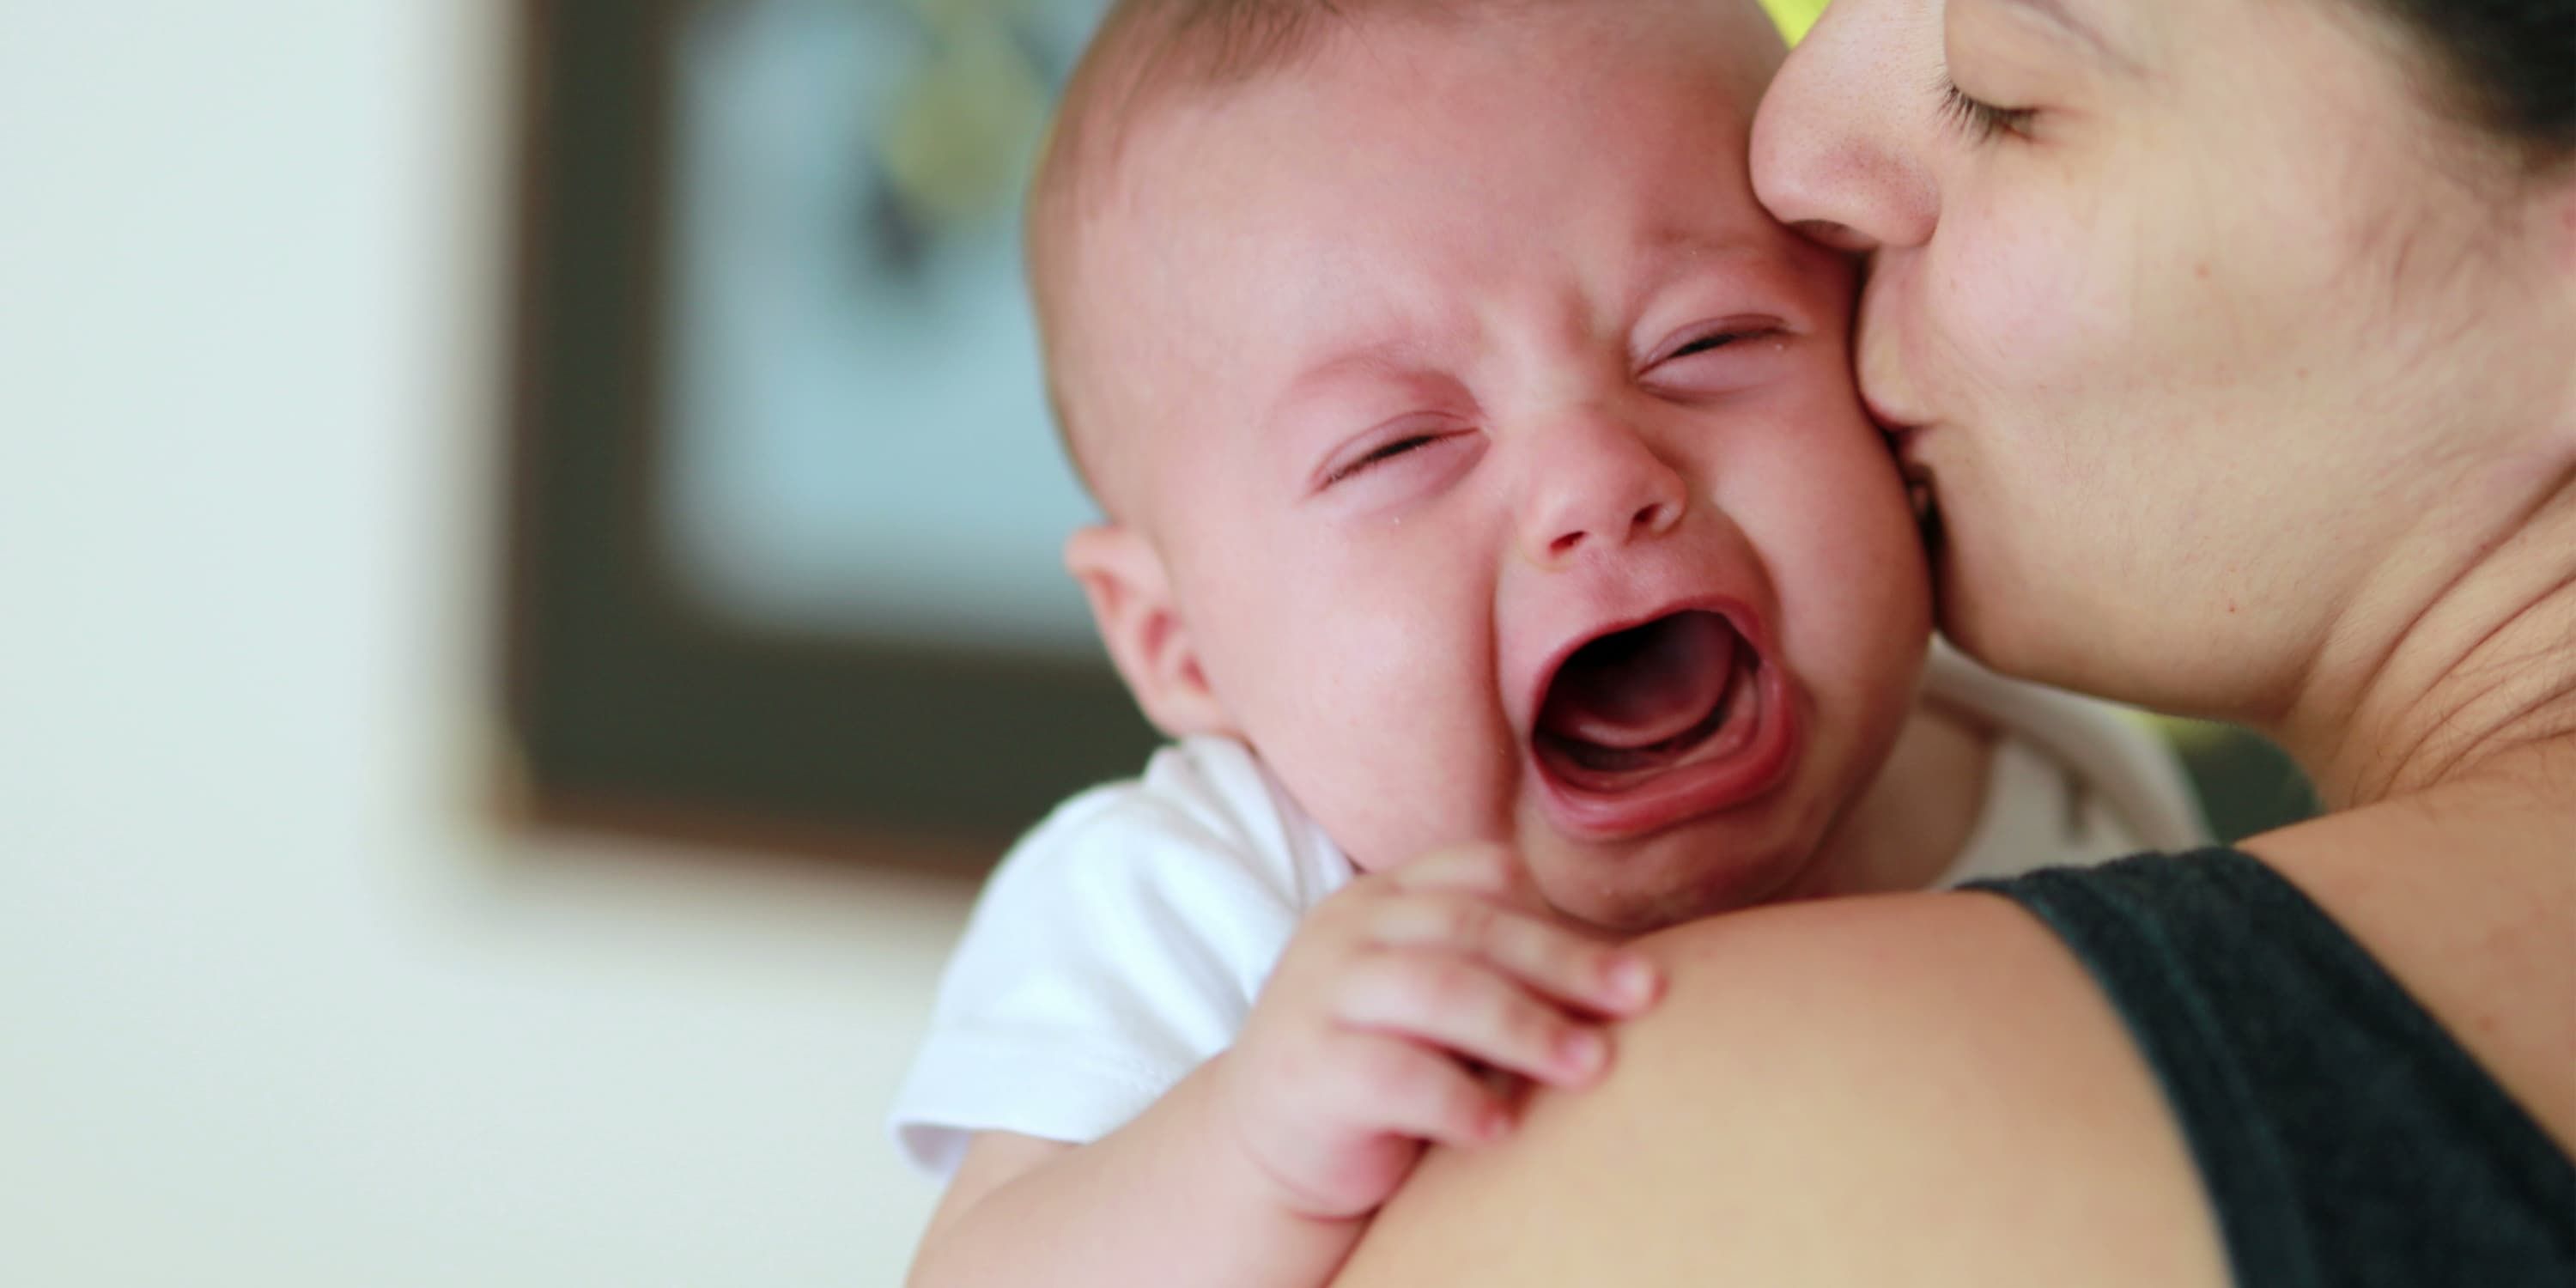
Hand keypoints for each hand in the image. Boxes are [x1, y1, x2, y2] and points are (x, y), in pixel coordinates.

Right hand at [1213, 843, 1661, 1219]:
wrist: (1272, 1148)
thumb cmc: (1386, 1065)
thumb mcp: (1437, 1000)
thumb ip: (1500, 973)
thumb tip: (1635, 980)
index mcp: (1383, 899)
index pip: (1476, 873)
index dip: (1556, 914)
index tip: (1628, 969)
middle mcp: (1345, 932)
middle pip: (1469, 925)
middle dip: (1563, 962)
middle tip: (1643, 998)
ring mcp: (1318, 995)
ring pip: (1434, 988)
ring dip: (1523, 1025)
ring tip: (1592, 1067)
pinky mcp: (1306, 1070)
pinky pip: (1390, 1074)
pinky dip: (1456, 1099)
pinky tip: (1504, 1129)